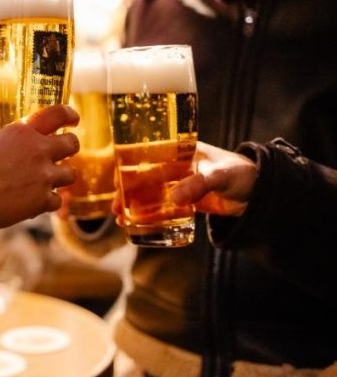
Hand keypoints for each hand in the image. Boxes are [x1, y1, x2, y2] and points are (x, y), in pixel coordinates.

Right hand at [0, 105, 79, 241]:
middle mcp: (37, 150)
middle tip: (61, 155)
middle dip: (69, 148)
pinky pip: (57, 200)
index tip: (73, 119)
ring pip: (71, 174)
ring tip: (45, 182)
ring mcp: (43, 176)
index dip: (69, 115)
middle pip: (72, 144)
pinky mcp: (41, 200)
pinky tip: (33, 202)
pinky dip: (47, 202)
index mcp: (21, 130)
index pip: (58, 114)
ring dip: (59, 178)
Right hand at [110, 141, 255, 224]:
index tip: (116, 179)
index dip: (126, 166)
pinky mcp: (186, 202)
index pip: (145, 154)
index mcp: (178, 151)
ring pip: (148, 194)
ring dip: (133, 206)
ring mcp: (178, 185)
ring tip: (121, 219)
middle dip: (125, 191)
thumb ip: (198, 184)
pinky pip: (162, 208)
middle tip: (116, 207)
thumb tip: (174, 199)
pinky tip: (137, 225)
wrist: (261, 193)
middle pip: (142, 177)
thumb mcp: (219, 175)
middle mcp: (173, 167)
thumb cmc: (240, 173)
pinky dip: (148, 216)